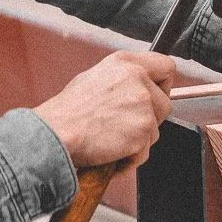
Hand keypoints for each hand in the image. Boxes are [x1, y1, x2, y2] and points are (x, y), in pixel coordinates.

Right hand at [36, 50, 175, 169]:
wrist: (56, 133)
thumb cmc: (67, 111)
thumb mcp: (94, 78)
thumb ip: (122, 79)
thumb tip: (138, 87)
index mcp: (125, 63)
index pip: (166, 66)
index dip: (164, 84)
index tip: (156, 95)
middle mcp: (137, 79)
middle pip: (164, 103)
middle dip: (150, 119)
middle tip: (125, 126)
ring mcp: (142, 104)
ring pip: (155, 129)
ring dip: (138, 140)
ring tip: (111, 140)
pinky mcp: (143, 130)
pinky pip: (145, 151)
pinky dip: (130, 158)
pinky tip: (111, 152)